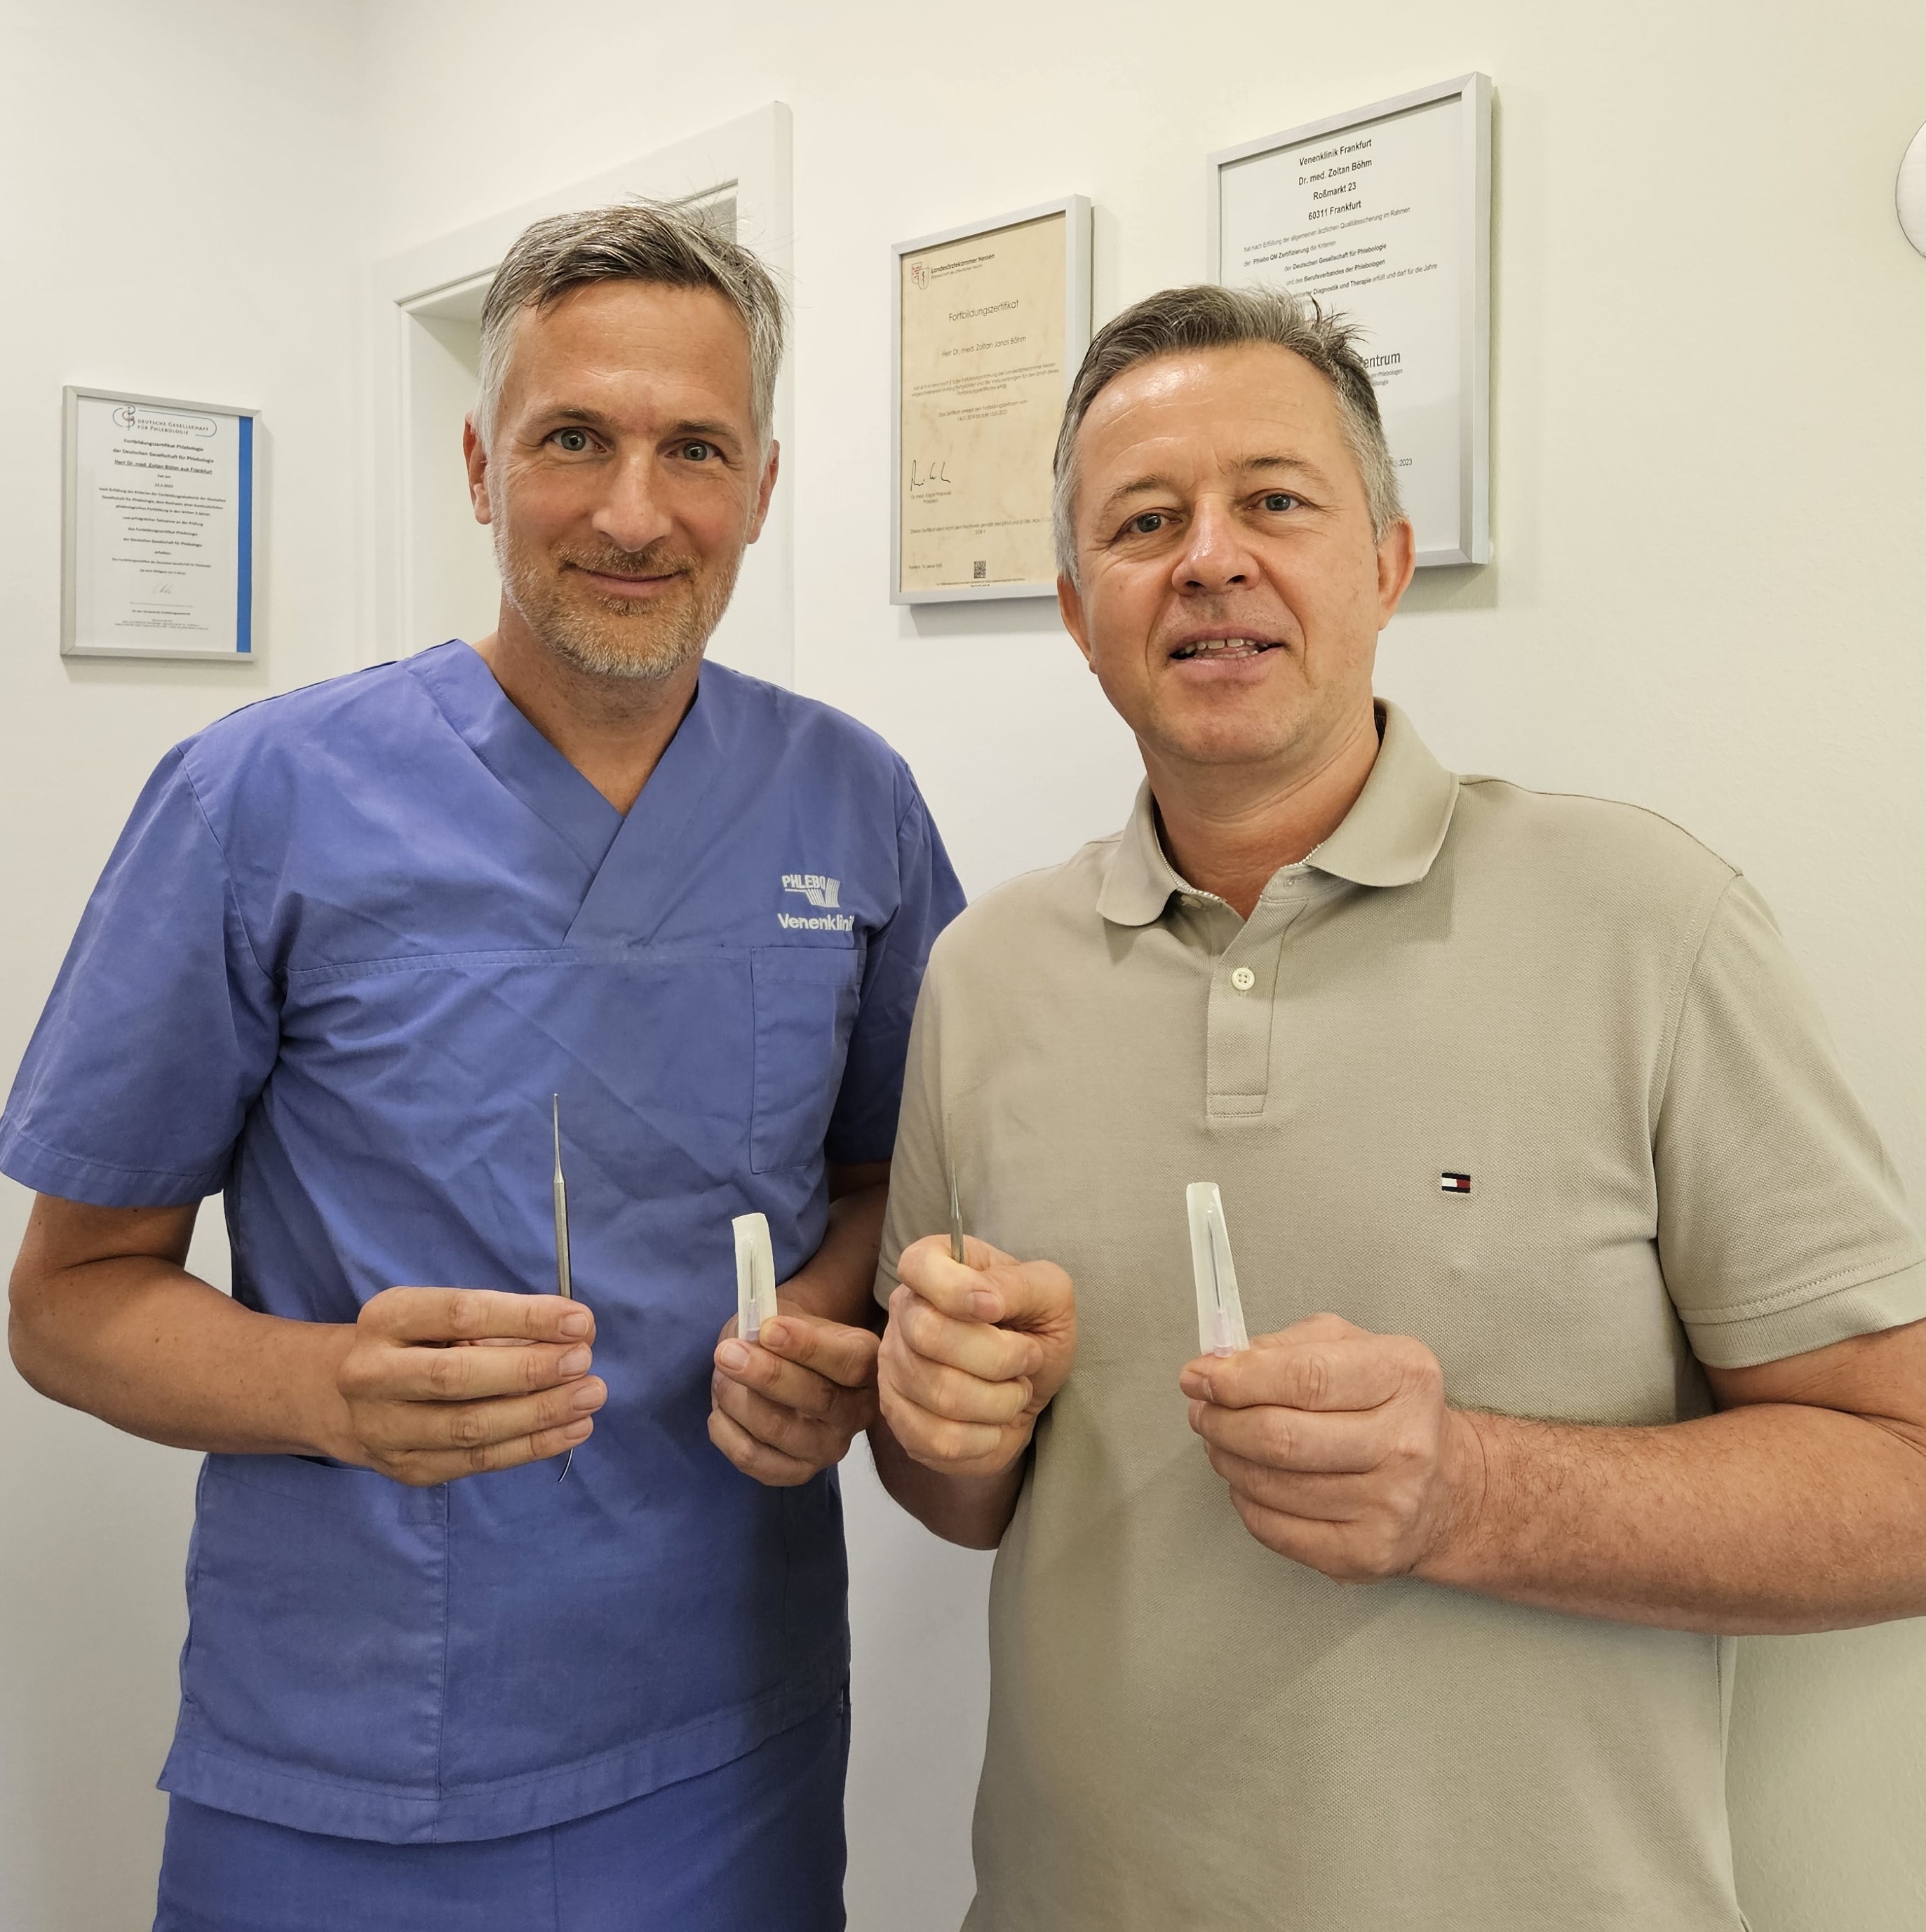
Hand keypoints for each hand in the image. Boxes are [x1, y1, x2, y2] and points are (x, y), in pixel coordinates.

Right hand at [334, 1287, 603, 1485]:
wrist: (344, 1397)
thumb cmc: (415, 1342)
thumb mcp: (439, 1314)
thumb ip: (500, 1323)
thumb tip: (575, 1332)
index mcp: (386, 1318)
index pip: (460, 1312)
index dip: (524, 1317)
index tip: (579, 1321)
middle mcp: (372, 1375)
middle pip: (457, 1376)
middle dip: (530, 1370)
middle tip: (583, 1362)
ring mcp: (384, 1429)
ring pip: (469, 1427)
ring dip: (539, 1413)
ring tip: (589, 1397)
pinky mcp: (406, 1468)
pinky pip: (476, 1462)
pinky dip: (531, 1447)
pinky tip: (571, 1429)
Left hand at [709, 1309, 880, 1485]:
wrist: (787, 1366)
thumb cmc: (788, 1337)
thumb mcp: (789, 1318)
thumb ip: (774, 1327)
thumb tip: (750, 1343)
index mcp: (868, 1364)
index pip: (849, 1362)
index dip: (807, 1346)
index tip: (768, 1330)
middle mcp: (859, 1412)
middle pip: (818, 1398)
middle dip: (767, 1374)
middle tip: (726, 1353)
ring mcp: (830, 1447)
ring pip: (778, 1428)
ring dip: (737, 1398)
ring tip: (721, 1374)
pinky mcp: (798, 1472)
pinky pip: (752, 1458)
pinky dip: (726, 1430)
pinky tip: (721, 1408)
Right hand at [877, 1234, 1076, 1479]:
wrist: (1029, 1389)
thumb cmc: (1036, 1330)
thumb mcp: (1049, 1294)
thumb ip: (1019, 1284)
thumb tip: (984, 1300)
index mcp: (935, 1266)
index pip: (918, 1266)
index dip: (955, 1289)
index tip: (996, 1309)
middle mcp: (904, 1313)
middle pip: (929, 1336)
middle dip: (999, 1357)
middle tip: (1028, 1358)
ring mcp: (894, 1368)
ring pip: (940, 1394)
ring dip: (1000, 1401)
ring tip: (1015, 1391)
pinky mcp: (900, 1420)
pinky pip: (939, 1439)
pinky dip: (986, 1438)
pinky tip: (996, 1423)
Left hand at [1179, 1313, 1481, 1582]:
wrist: (1447, 1487)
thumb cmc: (1386, 1406)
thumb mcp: (1350, 1349)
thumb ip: (1284, 1347)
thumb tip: (1215, 1365)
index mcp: (1404, 1376)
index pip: (1305, 1377)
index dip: (1238, 1379)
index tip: (1199, 1377)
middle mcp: (1404, 1443)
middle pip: (1281, 1437)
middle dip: (1222, 1421)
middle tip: (1203, 1411)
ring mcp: (1388, 1506)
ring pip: (1270, 1485)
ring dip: (1226, 1458)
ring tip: (1220, 1440)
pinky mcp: (1365, 1553)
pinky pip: (1274, 1528)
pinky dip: (1244, 1499)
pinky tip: (1248, 1479)